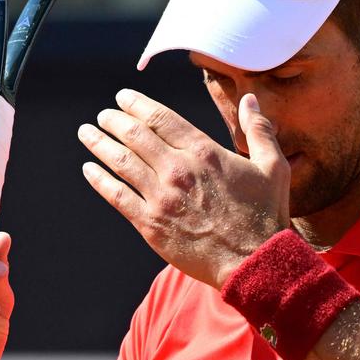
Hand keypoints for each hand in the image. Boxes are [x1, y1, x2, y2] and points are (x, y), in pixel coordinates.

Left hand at [78, 89, 289, 288]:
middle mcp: (178, 170)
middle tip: (103, 115)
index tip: (123, 97)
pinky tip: (88, 169)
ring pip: (121, 162)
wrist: (253, 262)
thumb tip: (251, 99)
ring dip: (99, 143)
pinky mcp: (151, 224)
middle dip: (114, 121)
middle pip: (136, 135)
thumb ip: (259, 129)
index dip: (137, 104)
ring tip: (86, 132)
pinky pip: (117, 196)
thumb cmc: (265, 214)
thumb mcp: (273, 166)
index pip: (161, 118)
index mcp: (204, 152)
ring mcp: (161, 197)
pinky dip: (99, 180)